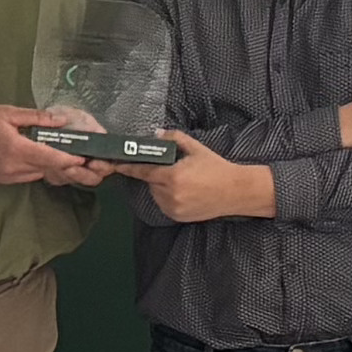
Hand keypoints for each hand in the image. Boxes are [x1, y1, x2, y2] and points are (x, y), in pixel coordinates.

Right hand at [0, 103, 106, 189]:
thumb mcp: (5, 112)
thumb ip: (35, 118)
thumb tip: (59, 120)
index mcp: (15, 149)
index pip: (51, 158)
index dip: (71, 158)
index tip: (85, 154)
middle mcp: (13, 168)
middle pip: (49, 169)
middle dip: (67, 163)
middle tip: (82, 154)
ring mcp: (8, 176)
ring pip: (40, 174)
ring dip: (53, 166)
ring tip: (66, 153)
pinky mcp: (3, 179)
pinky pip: (29, 175)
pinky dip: (39, 167)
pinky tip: (43, 156)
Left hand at [138, 147, 278, 225]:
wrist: (235, 191)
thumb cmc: (216, 167)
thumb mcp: (196, 148)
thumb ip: (174, 138)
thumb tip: (156, 134)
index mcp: (173, 176)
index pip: (143, 170)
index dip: (128, 167)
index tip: (116, 164)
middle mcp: (170, 194)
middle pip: (150, 182)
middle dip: (155, 174)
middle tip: (173, 168)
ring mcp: (173, 208)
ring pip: (156, 194)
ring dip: (161, 186)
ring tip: (183, 181)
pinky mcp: (177, 217)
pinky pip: (163, 204)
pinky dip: (167, 197)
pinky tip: (184, 192)